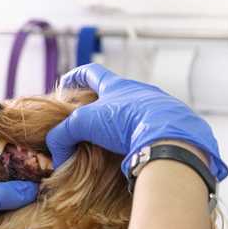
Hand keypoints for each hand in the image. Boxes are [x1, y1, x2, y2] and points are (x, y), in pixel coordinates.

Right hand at [46, 63, 227, 179]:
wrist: (168, 135)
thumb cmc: (124, 121)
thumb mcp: (83, 125)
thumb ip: (62, 136)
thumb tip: (57, 156)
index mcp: (116, 85)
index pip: (91, 72)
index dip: (75, 77)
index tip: (64, 85)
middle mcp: (138, 91)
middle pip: (114, 92)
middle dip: (99, 105)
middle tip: (87, 120)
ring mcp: (156, 107)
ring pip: (133, 111)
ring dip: (120, 122)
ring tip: (110, 140)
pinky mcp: (170, 126)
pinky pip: (149, 129)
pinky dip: (138, 137)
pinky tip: (133, 150)